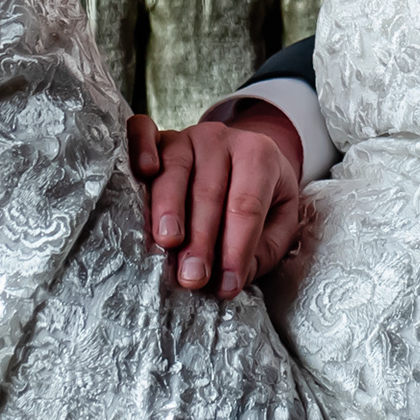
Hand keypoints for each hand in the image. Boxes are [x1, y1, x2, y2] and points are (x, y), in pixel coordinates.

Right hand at [126, 103, 306, 298]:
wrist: (245, 153)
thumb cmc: (262, 194)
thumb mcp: (279, 220)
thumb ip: (262, 250)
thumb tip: (229, 282)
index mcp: (259, 156)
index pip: (247, 207)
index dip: (236, 248)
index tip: (226, 286)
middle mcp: (222, 140)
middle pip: (209, 192)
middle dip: (200, 239)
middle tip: (193, 277)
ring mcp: (187, 135)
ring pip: (175, 169)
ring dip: (168, 208)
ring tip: (167, 243)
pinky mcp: (159, 136)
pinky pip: (144, 133)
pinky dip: (140, 148)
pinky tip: (143, 172)